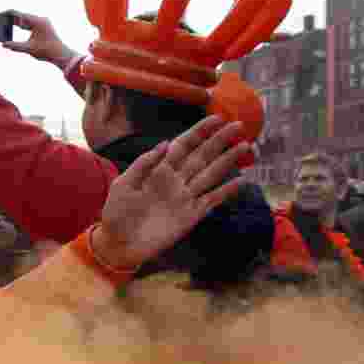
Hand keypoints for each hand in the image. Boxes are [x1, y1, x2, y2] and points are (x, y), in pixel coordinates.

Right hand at [1, 11, 77, 69]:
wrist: (61, 54)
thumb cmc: (46, 51)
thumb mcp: (28, 49)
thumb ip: (15, 46)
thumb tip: (3, 44)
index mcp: (37, 22)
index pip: (19, 14)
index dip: (8, 14)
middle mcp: (40, 19)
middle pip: (22, 15)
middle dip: (11, 18)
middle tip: (0, 20)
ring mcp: (42, 22)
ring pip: (26, 19)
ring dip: (17, 21)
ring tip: (6, 23)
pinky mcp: (43, 26)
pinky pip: (31, 22)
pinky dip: (23, 24)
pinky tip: (17, 27)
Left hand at [94, 116, 249, 269]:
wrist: (120, 244)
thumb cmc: (117, 212)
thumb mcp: (123, 184)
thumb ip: (144, 163)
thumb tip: (165, 143)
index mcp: (158, 170)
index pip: (183, 145)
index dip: (199, 132)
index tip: (217, 118)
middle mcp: (175, 180)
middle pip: (202, 156)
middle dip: (220, 141)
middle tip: (239, 126)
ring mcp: (185, 197)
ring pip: (211, 174)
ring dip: (228, 161)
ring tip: (246, 147)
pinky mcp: (191, 216)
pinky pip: (212, 200)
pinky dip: (226, 191)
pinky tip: (242, 181)